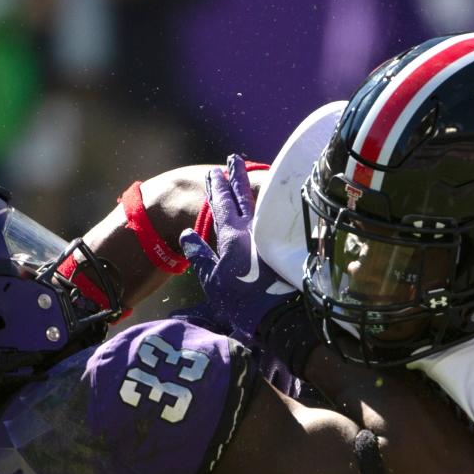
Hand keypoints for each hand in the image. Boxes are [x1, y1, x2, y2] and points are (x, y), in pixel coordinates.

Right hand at [179, 155, 294, 342]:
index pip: (222, 203)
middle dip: (236, 176)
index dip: (216, 187)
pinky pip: (275, 218)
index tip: (213, 172)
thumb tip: (187, 233)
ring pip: (261, 205)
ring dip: (253, 188)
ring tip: (251, 175)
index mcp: (232, 235)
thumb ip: (200, 255)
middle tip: (234, 158)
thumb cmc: (243, 301)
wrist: (281, 315)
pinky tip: (270, 207)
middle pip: (244, 196)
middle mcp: (253, 229)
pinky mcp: (286, 246)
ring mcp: (272, 236)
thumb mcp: (213, 281)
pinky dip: (269, 207)